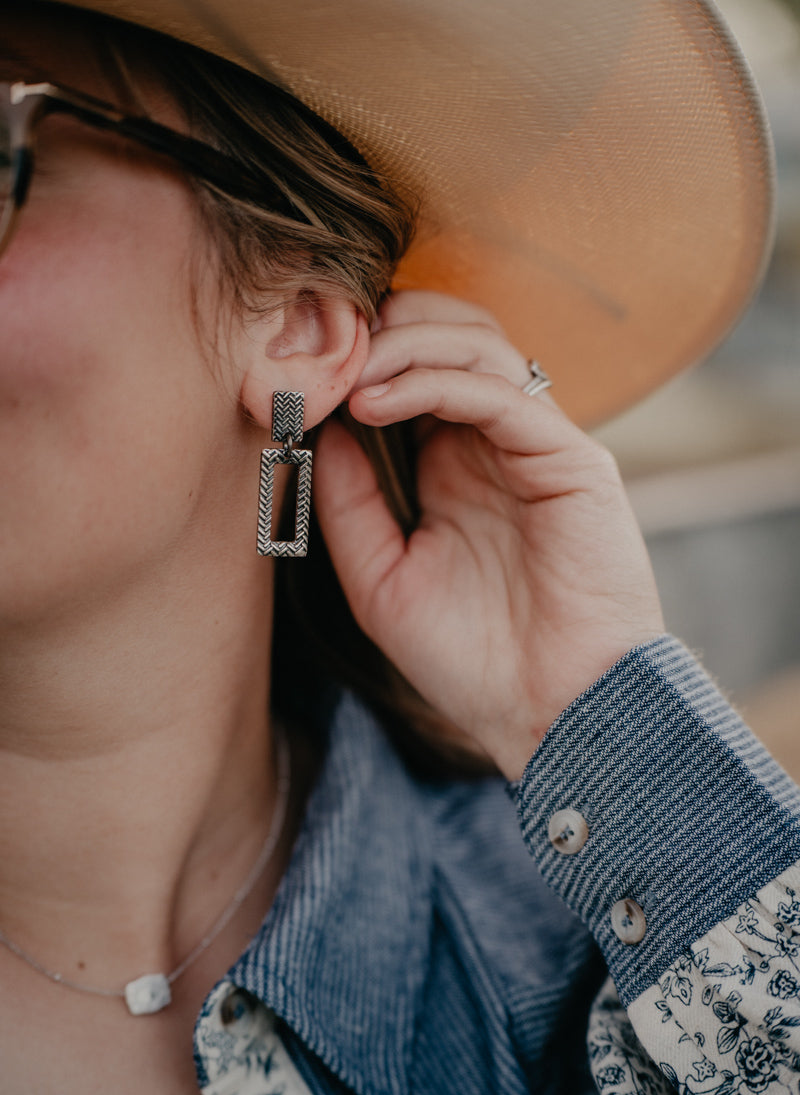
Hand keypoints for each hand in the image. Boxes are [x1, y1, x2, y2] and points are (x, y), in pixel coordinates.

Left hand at [315, 291, 663, 777]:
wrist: (550, 716)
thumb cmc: (473, 663)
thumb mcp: (381, 580)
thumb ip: (349, 506)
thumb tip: (319, 429)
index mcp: (456, 468)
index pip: (416, 372)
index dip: (362, 357)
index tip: (304, 369)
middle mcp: (498, 447)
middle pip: (452, 336)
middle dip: (386, 328)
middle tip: (329, 353)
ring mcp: (537, 449)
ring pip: (480, 347)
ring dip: (406, 345)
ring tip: (350, 377)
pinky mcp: (572, 462)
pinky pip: (503, 395)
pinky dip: (437, 382)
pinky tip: (379, 403)